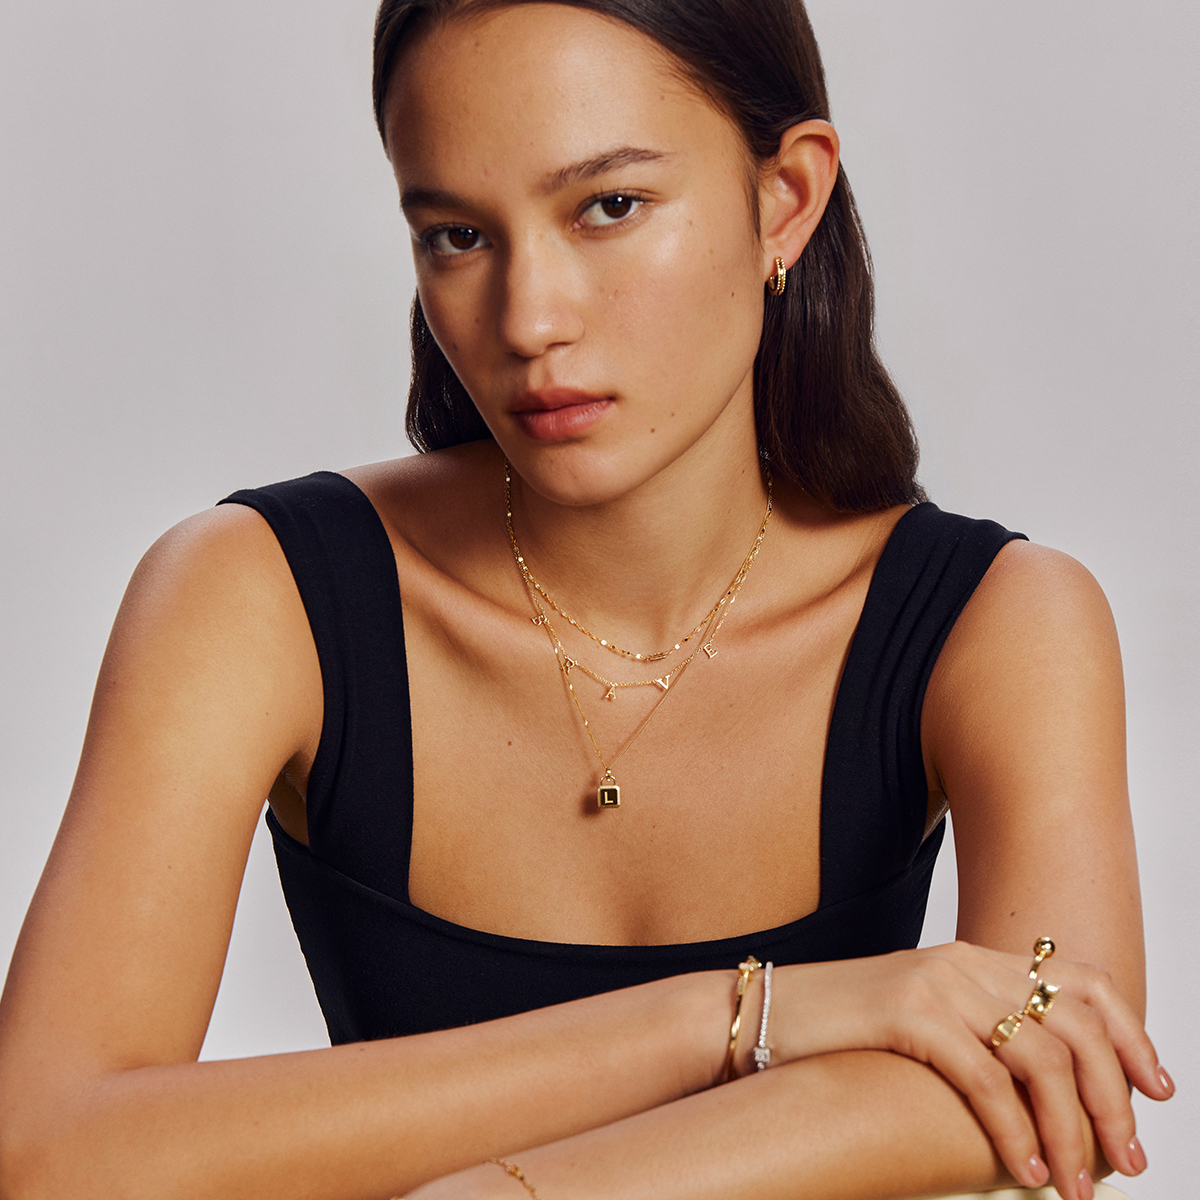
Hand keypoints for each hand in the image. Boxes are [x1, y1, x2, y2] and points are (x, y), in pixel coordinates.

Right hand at [756, 941, 1172, 1199]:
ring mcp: (936, 982)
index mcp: (972, 959)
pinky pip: (986, 1079)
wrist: (760, 1014)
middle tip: (1125, 1161)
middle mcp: (963, 962)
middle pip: (1075, 1024)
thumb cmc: (839, 1033)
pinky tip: (1025, 1171)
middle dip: (1112, 1099)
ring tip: (1079, 1186)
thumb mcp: (922, 1022)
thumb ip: (977, 1036)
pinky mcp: (907, 1012)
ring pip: (1041, 1056)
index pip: (1080, 980)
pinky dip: (1016, 1133)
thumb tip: (1043, 1097)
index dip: (1129, 1033)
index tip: (1156, 1090)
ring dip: (1072, 1131)